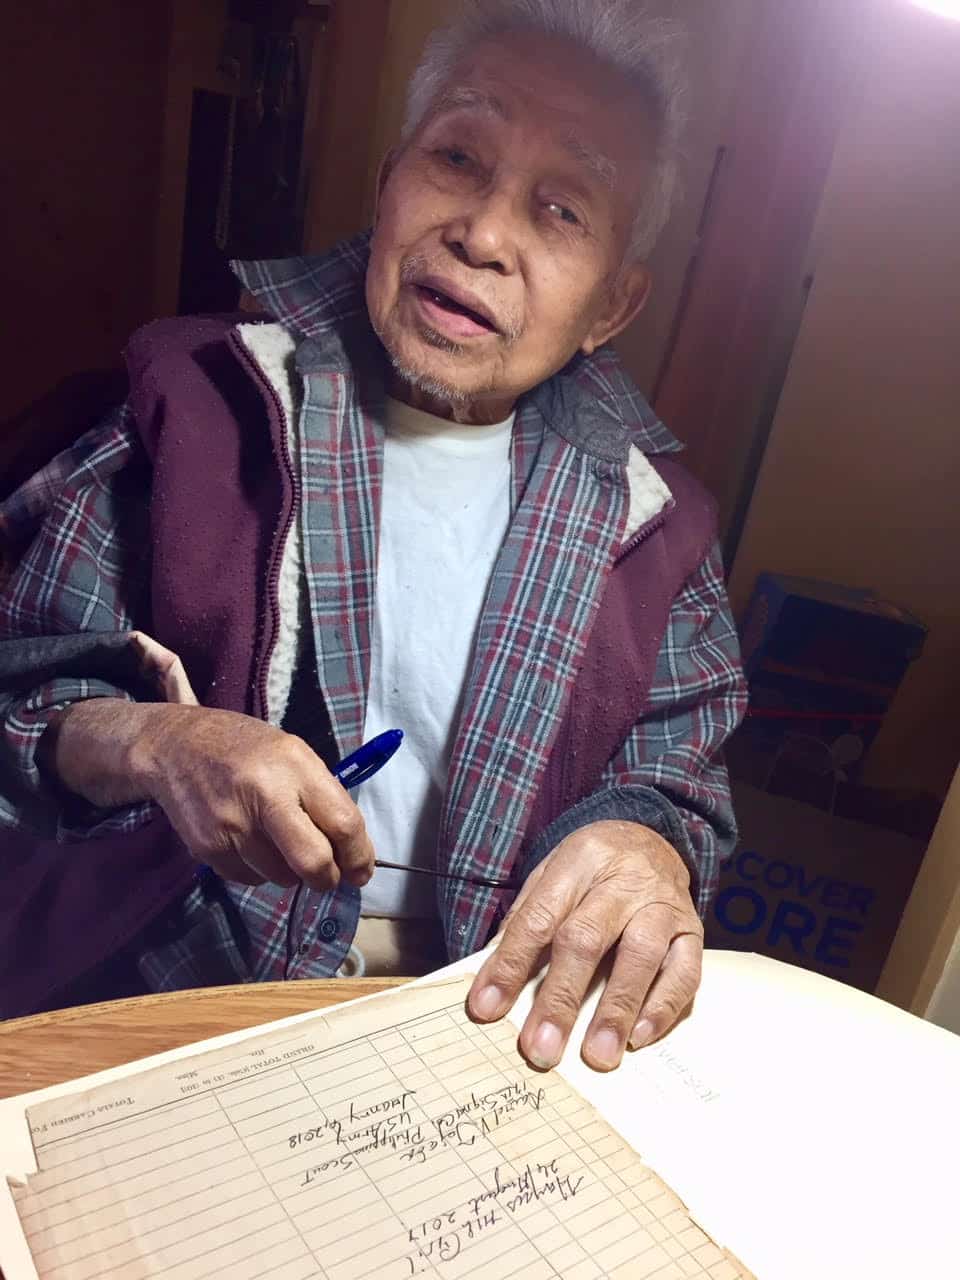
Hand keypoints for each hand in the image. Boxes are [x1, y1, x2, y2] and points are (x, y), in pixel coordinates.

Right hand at [46, 697, 373, 891]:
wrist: (174, 747)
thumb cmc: (244, 748)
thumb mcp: (293, 754)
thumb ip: (323, 796)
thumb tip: (352, 850)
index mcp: (295, 766)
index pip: (343, 824)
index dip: (359, 856)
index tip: (361, 870)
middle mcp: (264, 795)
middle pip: (314, 862)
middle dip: (329, 878)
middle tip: (330, 876)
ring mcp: (232, 825)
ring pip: (282, 878)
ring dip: (290, 871)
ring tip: (277, 841)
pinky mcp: (208, 848)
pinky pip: (250, 879)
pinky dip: (259, 870)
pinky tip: (248, 841)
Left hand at [467, 820, 702, 1071]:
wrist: (649, 839)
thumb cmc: (590, 869)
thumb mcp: (551, 874)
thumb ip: (525, 920)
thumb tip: (493, 978)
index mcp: (580, 860)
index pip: (540, 917)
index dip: (511, 964)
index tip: (488, 1008)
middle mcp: (625, 879)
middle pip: (588, 938)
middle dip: (561, 997)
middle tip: (542, 1048)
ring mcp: (663, 903)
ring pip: (640, 955)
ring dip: (616, 1010)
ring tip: (597, 1055)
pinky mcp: (692, 929)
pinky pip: (685, 970)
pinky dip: (663, 1006)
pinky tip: (639, 1037)